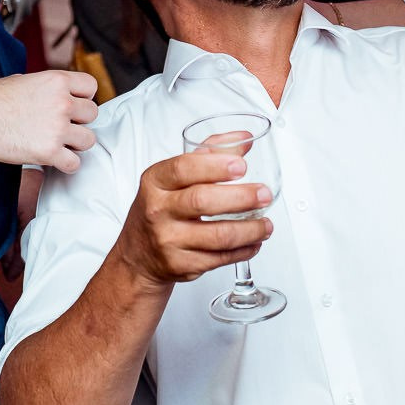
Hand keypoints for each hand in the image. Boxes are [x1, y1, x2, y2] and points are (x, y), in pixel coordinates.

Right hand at [0, 70, 100, 171]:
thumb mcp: (27, 80)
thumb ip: (50, 88)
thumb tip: (62, 95)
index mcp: (57, 81)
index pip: (91, 87)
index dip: (83, 98)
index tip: (72, 106)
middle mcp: (62, 103)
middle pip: (92, 114)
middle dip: (79, 121)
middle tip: (61, 126)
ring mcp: (57, 128)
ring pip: (89, 140)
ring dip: (75, 144)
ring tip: (58, 143)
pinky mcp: (49, 151)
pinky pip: (75, 163)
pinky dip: (66, 164)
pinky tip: (54, 159)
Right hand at [110, 150, 270, 288]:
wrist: (138, 254)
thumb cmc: (161, 209)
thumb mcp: (174, 177)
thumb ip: (209, 153)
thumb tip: (244, 140)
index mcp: (155, 181)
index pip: (183, 168)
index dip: (214, 166)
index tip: (241, 166)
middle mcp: (158, 210)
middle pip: (202, 201)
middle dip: (241, 198)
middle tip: (264, 195)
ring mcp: (168, 240)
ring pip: (217, 236)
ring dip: (249, 230)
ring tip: (266, 224)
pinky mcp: (180, 264)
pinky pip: (219, 258)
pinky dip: (243, 250)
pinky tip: (253, 242)